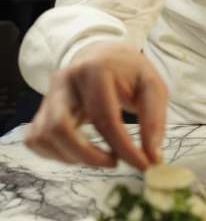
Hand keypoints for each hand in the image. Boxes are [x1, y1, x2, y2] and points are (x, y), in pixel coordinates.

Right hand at [25, 41, 167, 169]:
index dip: (124, 148)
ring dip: (73, 157)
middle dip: (89, 156)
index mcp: (94, 71)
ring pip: (44, 137)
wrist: (102, 54)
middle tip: (115, 162)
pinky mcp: (41, 110)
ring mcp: (48, 96)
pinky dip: (55, 155)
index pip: (104, 118)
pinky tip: (79, 152)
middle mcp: (64, 81)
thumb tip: (153, 158)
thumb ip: (154, 120)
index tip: (143, 166)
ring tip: (99, 156)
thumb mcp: (152, 86)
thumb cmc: (129, 72)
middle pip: (60, 128)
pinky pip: (35, 140)